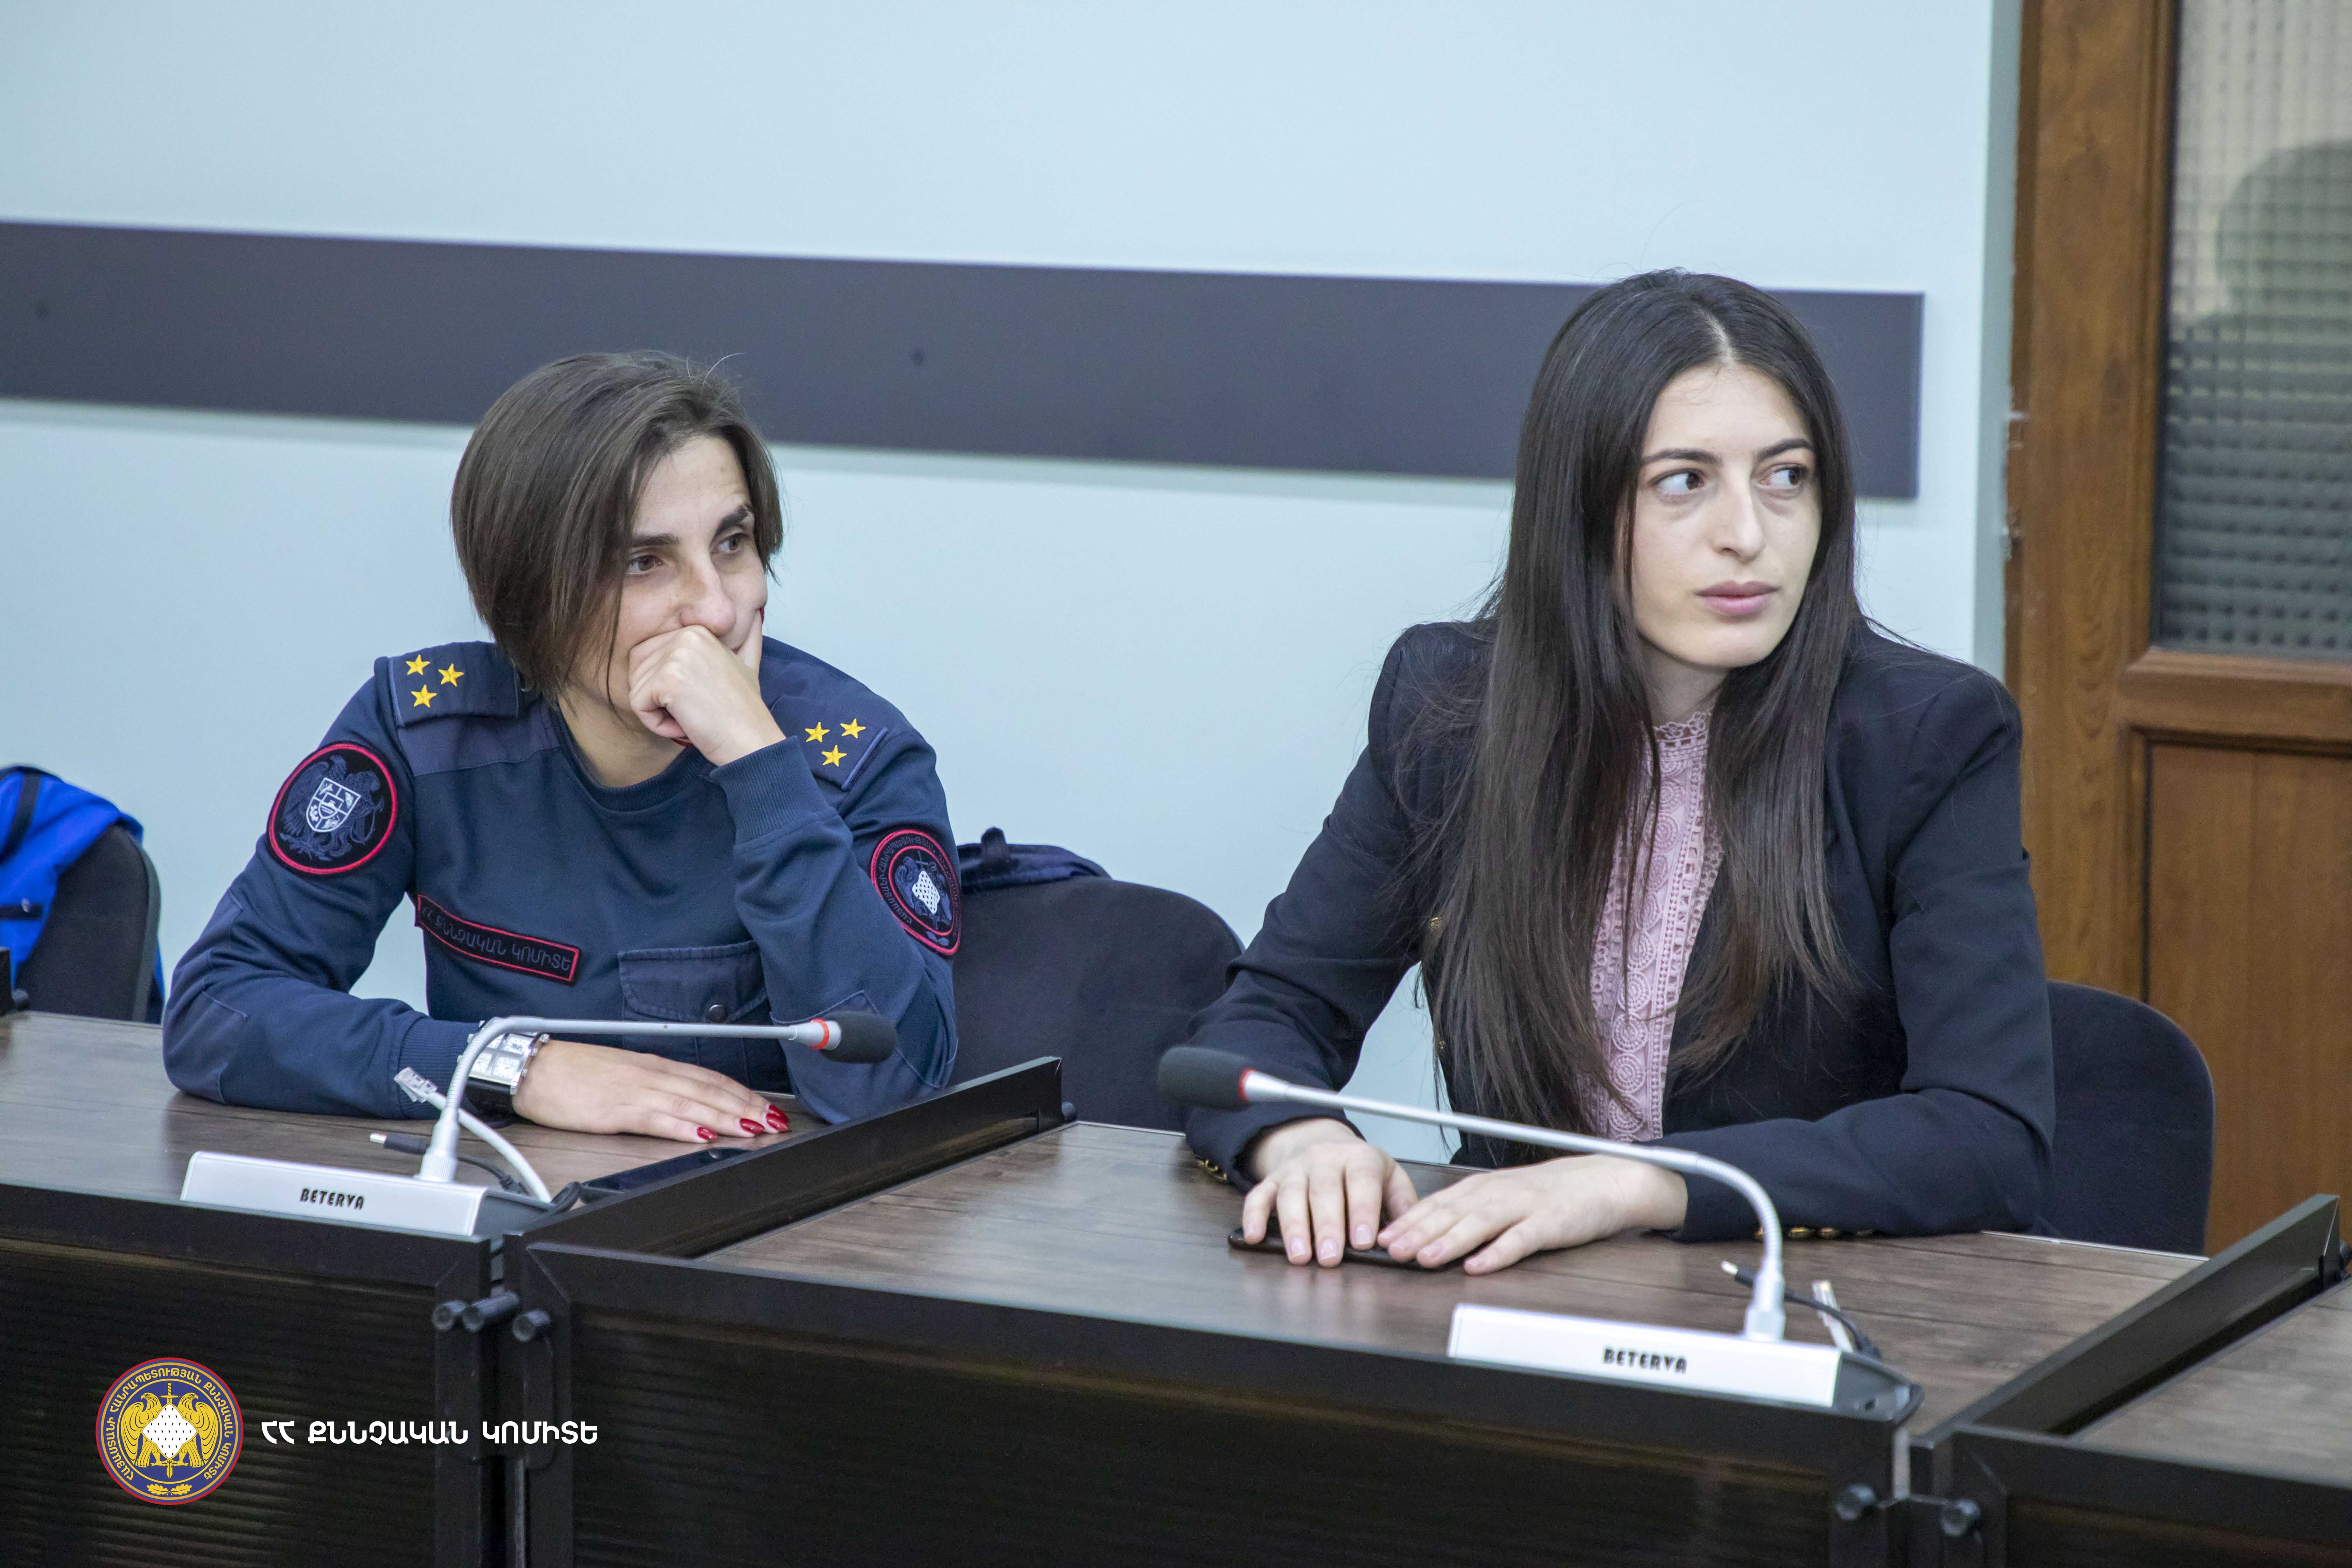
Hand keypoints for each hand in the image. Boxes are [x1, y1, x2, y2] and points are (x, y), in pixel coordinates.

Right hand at [512, 1038, 788, 1142]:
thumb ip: (654, 1090)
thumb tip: (685, 1106)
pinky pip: (657, 1118)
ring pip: (691, 1103)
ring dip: (727, 1116)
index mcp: (654, 1067)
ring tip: (755, 1128)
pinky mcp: (615, 1110)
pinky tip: (704, 1135)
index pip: (709, 1079)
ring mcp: (635, 1092)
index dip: (742, 1093)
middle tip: (776, 1121)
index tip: (767, 1106)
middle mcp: (651, 1075)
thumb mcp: (622, 1077)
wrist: (531, 1069)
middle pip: (708, 1090)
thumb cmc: (572, 1074)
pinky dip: (684, 1127)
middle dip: (746, 1106)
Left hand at [625, 610, 781, 765]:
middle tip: (693, 711)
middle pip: (638, 670)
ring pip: (637, 688)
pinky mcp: (667, 680)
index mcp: (697, 630)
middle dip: (656, 698)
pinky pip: (638, 706)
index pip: (648, 654)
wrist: (752, 740)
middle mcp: (685, 635)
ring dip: (658, 713)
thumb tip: (754, 615)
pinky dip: (656, 725)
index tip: (697, 699)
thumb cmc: (745, 712)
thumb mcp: (747, 665)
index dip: (664, 687)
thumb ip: (746, 639)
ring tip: (692, 718)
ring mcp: (676, 656)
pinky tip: (686, 726)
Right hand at [1239, 1119, 1419, 1265]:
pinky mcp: (1272, 1179)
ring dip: (1294, 1226)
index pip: (1361, 1181)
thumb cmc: (1361, 1170)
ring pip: (1291, 1194)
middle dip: (1327, 1226)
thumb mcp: (1390, 1176)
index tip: (1364, 1241)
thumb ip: (1402, 1204)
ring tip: (1299, 1256)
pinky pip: (1258, 1195)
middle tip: (1330, 1258)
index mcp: (1359, 1157)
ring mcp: (1295, 1168)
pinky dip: (1254, 1215)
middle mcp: (1324, 1158)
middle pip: (1324, 1190)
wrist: (1324, 1141)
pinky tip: (1254, 1236)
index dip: (1362, 1210)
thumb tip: (1407, 1236)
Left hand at [1376, 1155, 1688, 1273]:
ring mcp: (1525, 1206)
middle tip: (1390, 1249)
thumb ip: (1472, 1211)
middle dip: (1418, 1232)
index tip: (1381, 1236)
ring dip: (1449, 1241)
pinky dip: (1498, 1252)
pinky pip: (1521, 1240)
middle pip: (1452, 1213)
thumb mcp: (1505, 1196)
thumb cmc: (1551, 1193)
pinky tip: (1478, 1266)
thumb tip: (1431, 1231)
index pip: (1438, 1203)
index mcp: (1485, 1187)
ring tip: (1424, 1258)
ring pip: (1480, 1224)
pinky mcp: (1551, 1223)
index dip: (1408, 1219)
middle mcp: (1499, 1193)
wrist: (1604, 1179)